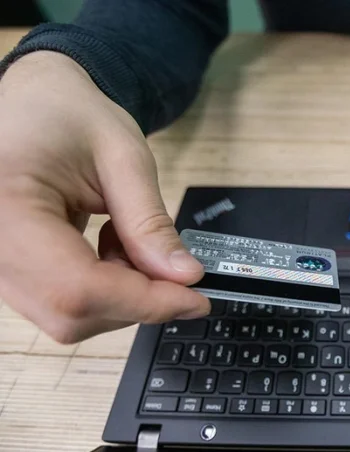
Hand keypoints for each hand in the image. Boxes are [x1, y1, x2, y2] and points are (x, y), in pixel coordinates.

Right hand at [0, 52, 209, 343]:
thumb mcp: (124, 158)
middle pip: (70, 311)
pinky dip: (105, 286)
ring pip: (67, 314)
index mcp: (6, 206)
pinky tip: (112, 246)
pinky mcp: (9, 269)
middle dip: (137, 300)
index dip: (143, 301)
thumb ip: (151, 223)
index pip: (77, 287)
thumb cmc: (69, 115)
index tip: (194, 299)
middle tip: (175, 267)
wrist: (33, 102)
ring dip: (121, 292)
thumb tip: (185, 277)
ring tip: (131, 238)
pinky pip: (60, 301)